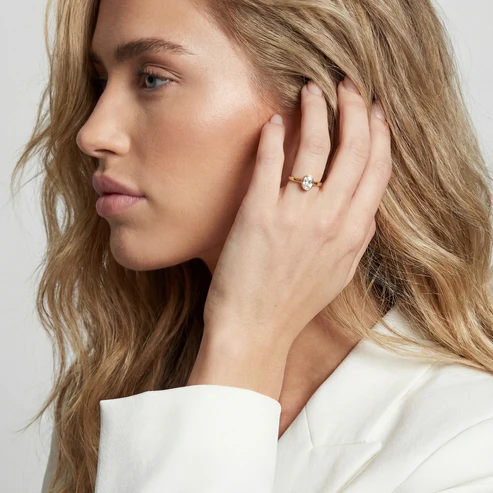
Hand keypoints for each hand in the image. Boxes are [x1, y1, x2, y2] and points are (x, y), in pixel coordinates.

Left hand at [203, 77, 391, 355]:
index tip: (375, 111)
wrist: (256, 329)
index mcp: (353, 233)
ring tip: (311, 90)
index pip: (377, 170)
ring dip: (316, 111)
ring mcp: (295, 215)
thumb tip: (366, 207)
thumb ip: (357, 237)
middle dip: (355, 109)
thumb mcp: (340, 274)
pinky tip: (276, 121)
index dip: (379, 134)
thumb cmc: (294, 303)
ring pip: (315, 147)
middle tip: (348, 85)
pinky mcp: (258, 214)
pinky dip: (275, 136)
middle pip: (353, 150)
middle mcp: (330, 219)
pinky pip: (270, 163)